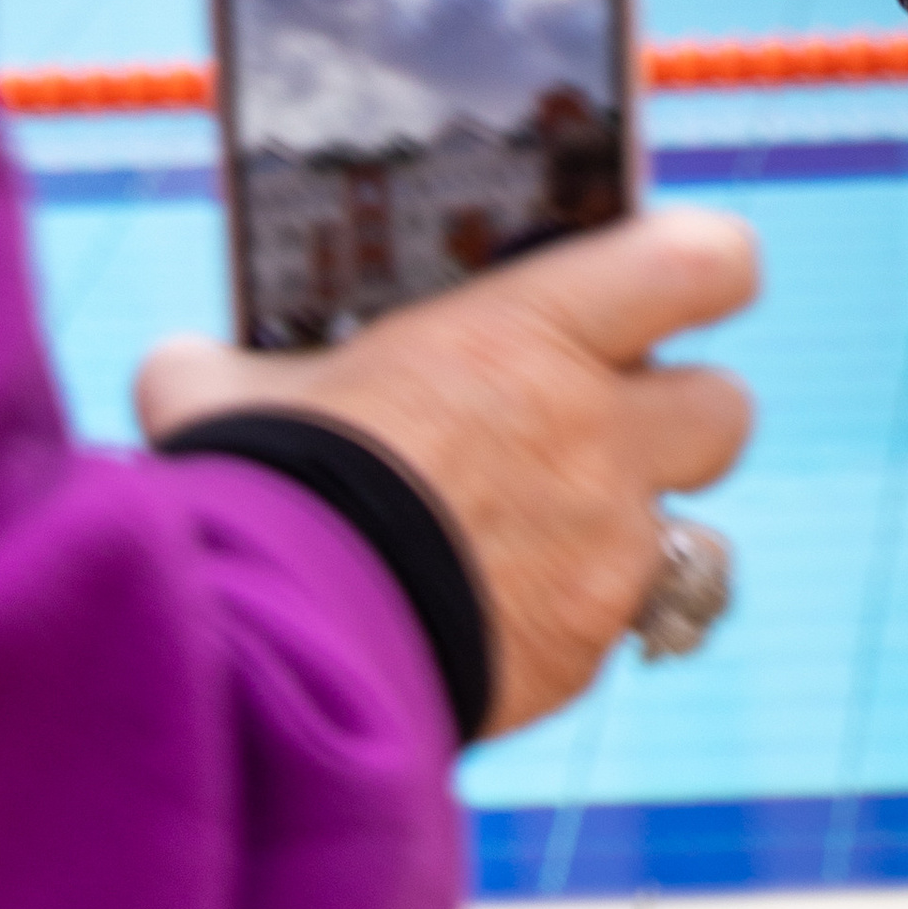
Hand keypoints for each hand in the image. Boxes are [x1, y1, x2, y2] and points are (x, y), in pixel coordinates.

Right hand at [135, 206, 759, 733]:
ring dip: (642, 536)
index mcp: (533, 333)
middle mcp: (597, 435)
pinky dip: (576, 624)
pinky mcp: (589, 648)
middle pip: (726, 407)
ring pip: (696, 535)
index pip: (705, 260)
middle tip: (604, 433)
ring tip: (558, 544)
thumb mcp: (240, 396)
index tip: (676, 281)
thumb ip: (232, 369)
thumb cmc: (262, 490)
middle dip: (678, 422)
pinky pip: (620, 625)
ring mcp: (606, 548)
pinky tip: (501, 624)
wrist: (278, 649)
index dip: (705, 267)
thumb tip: (181, 369)